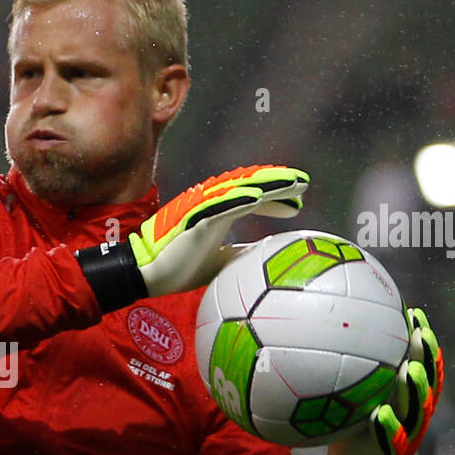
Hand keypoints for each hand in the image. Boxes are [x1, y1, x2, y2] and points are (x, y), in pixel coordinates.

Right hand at [130, 164, 308, 296]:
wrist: (149, 274)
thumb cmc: (181, 267)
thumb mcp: (221, 260)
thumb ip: (241, 253)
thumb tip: (266, 256)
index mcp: (220, 211)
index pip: (253, 197)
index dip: (277, 198)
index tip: (298, 205)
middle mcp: (214, 203)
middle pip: (251, 184)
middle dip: (279, 181)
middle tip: (305, 182)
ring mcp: (204, 208)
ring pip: (240, 188)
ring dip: (267, 184)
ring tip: (292, 182)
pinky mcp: (194, 218)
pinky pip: (220, 205)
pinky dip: (239, 199)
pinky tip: (258, 197)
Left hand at [324, 307, 444, 454]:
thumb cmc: (348, 432)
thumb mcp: (351, 401)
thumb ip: (351, 375)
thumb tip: (325, 338)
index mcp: (407, 399)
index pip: (422, 366)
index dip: (423, 342)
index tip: (414, 314)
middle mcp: (413, 415)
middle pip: (427, 382)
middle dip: (426, 357)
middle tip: (420, 332)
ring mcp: (406, 436)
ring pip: (417, 410)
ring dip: (415, 390)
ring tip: (408, 369)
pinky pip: (393, 441)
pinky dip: (388, 427)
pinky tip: (380, 412)